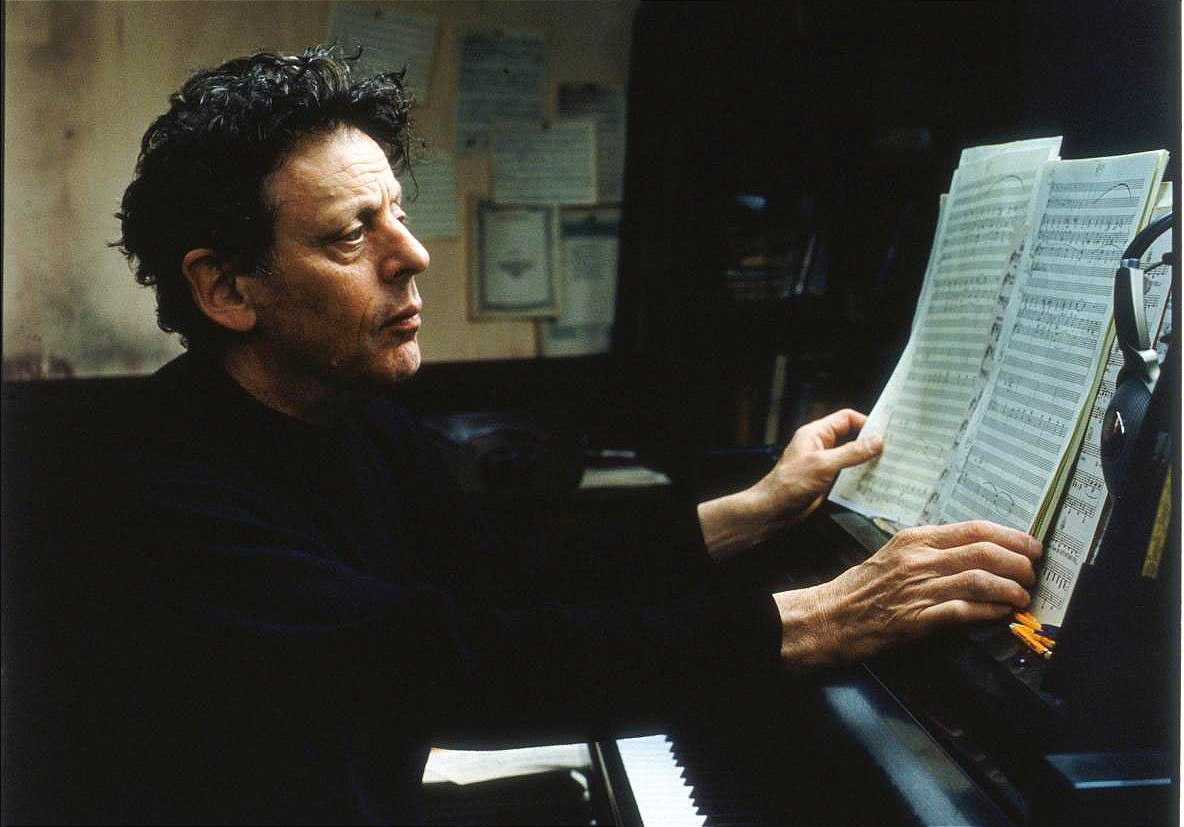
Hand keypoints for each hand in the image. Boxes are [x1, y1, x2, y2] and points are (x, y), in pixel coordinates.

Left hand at [753, 409, 882, 529]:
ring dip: (867, 461)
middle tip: (892, 450)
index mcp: (816, 434)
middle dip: (870, 442)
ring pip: (851, 456)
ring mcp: (824, 463)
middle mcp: (821, 446)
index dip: (865, 423)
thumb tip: (876, 441)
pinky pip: (847, 473)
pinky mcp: (826, 480)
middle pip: (851, 437)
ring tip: (888, 466)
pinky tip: (873, 482)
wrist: (773, 510)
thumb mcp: (823, 465)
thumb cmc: (789, 484)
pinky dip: (860, 476)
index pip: (846, 419)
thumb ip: (851, 453)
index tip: (885, 432)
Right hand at [774, 520, 1041, 670]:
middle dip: (1019, 563)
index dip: (1012, 536)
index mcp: (916, 539)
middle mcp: (919, 559)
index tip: (1032, 546)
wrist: (832, 615)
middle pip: (984, 552)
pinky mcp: (917, 618)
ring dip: (1010, 589)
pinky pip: (963, 611)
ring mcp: (918, 588)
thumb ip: (932, 550)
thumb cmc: (864, 587)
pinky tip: (1002, 614)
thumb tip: (977, 552)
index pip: (974, 529)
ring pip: (979, 580)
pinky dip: (989, 612)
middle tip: (1033, 574)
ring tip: (1023, 597)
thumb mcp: (896, 554)